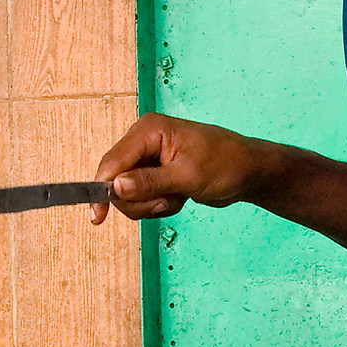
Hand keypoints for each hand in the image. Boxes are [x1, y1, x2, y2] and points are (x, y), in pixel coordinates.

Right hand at [90, 113, 254, 224]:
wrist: (249, 172)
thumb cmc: (225, 164)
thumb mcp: (187, 176)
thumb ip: (149, 182)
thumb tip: (116, 187)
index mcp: (149, 130)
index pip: (112, 162)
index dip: (102, 189)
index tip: (98, 216)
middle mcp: (144, 142)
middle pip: (116, 182)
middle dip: (140, 200)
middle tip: (166, 202)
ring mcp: (149, 159)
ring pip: (128, 194)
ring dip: (152, 204)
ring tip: (178, 197)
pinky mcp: (156, 174)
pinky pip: (143, 198)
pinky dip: (159, 205)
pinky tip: (180, 197)